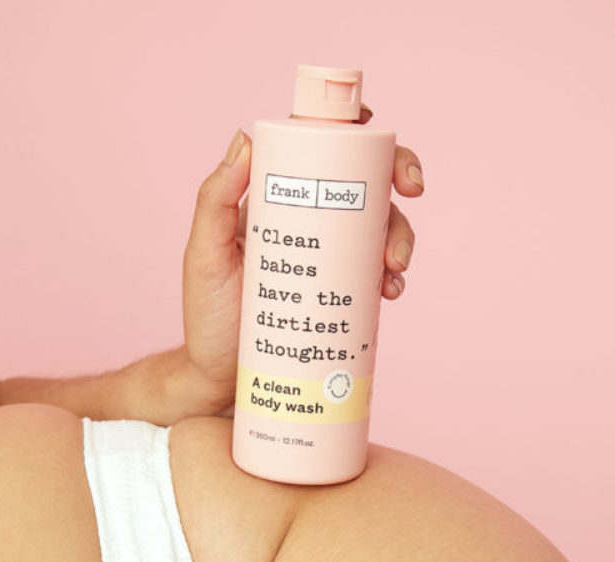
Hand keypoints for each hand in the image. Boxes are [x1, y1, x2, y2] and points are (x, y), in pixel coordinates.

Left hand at [181, 103, 424, 415]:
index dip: (355, 134)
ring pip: (380, 229)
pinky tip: (391, 289)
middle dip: (398, 178)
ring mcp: (330, 261)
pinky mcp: (343, 296)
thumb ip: (214, 200)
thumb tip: (245, 138)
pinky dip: (393, 276)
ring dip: (401, 234)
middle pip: (364, 184)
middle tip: (410, 192)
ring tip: (394, 263)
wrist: (224, 377)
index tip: (375, 131)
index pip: (320, 152)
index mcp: (278, 202)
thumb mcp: (204, 254)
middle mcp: (309, 224)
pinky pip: (378, 276)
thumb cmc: (208, 314)